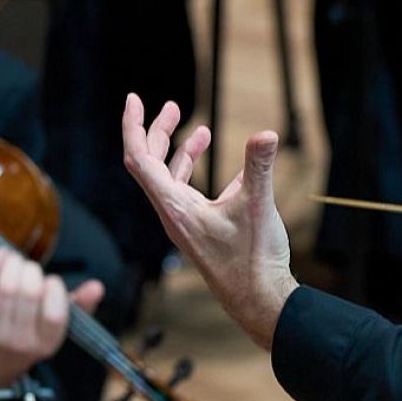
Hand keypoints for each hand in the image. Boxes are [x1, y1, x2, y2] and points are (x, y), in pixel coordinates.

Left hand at [0, 248, 102, 388]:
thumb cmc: (29, 338)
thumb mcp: (57, 327)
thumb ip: (80, 306)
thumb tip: (97, 286)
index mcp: (47, 343)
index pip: (54, 312)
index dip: (54, 287)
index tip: (51, 281)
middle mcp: (20, 341)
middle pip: (28, 293)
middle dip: (32, 270)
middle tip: (31, 268)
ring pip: (5, 286)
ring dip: (13, 264)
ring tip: (15, 261)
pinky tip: (0, 256)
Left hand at [121, 94, 296, 349]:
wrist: (259, 301)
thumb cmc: (252, 260)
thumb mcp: (257, 206)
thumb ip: (258, 167)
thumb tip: (267, 134)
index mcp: (175, 206)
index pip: (140, 158)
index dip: (134, 126)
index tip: (134, 99)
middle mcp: (173, 214)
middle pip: (151, 165)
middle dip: (159, 132)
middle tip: (173, 106)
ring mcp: (186, 224)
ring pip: (171, 181)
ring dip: (181, 154)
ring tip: (201, 132)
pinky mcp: (201, 233)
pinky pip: (191, 196)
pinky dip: (202, 176)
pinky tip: (230, 172)